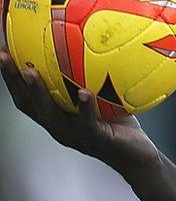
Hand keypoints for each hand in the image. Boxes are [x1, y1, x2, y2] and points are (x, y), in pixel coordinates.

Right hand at [0, 46, 159, 174]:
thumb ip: (96, 78)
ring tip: (31, 71)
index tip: (2, 50)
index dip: (11, 76)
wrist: (137, 157)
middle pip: (27, 103)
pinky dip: (84, 108)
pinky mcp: (96, 139)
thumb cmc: (120, 125)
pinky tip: (84, 93)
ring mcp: (75, 135)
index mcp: (57, 116)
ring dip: (38, 92)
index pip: (26, 96)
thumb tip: (99, 42)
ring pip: (49, 114)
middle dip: (13, 79)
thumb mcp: (105, 98)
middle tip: (3, 55)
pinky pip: (87, 123)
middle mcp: (59, 126)